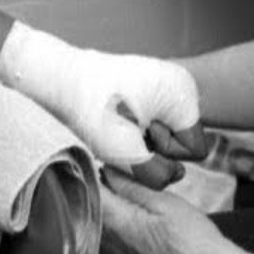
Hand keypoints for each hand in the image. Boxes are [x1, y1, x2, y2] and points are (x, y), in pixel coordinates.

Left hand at [0, 23, 202, 166]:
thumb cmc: (90, 109)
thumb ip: (158, 174)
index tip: (138, 139)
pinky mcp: (146, 83)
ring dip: (141, 137)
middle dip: (153, 145)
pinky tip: (112, 119)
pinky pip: (150, 117)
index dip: (166, 154)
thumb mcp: (126, 153)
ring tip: (114, 124)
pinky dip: (133, 124)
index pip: (195, 150)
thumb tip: (173, 176)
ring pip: (163, 131)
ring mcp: (164, 81)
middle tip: (122, 131)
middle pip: (179, 140)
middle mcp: (180, 84)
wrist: (57, 77)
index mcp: (183, 95)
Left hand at [98, 168, 237, 253]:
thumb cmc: (192, 240)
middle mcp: (108, 246)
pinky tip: (140, 221)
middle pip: (93, 210)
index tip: (105, 160)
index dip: (93, 172)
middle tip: (122, 172)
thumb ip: (130, 187)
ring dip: (112, 209)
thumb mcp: (164, 203)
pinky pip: (114, 243)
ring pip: (102, 226)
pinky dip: (120, 228)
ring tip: (134, 194)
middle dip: (103, 190)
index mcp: (114, 224)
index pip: (89, 192)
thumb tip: (108, 171)